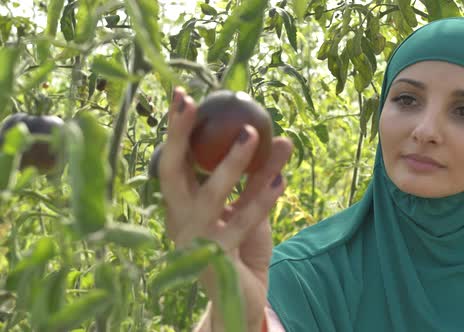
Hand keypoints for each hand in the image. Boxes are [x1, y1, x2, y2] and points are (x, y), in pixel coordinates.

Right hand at [158, 87, 292, 330]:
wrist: (242, 298)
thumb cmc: (241, 247)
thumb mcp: (247, 207)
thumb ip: (257, 178)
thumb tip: (280, 138)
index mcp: (181, 205)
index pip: (173, 162)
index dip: (176, 130)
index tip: (182, 95)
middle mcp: (179, 220)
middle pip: (172, 173)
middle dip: (179, 136)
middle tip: (191, 102)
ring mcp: (194, 240)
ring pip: (209, 196)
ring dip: (231, 163)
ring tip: (252, 133)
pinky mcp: (216, 259)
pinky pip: (241, 223)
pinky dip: (262, 200)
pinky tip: (281, 179)